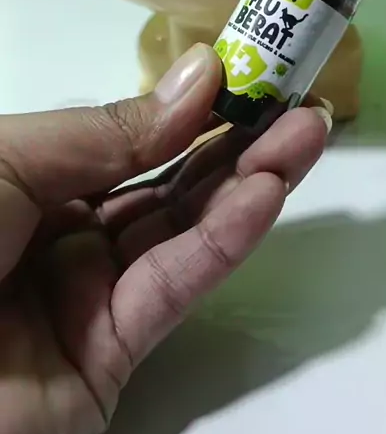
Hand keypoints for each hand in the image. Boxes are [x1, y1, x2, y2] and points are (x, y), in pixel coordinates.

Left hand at [0, 44, 329, 433]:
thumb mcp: (7, 159)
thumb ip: (108, 130)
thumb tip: (200, 74)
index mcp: (30, 183)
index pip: (127, 144)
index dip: (187, 111)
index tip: (245, 74)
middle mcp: (65, 236)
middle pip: (166, 186)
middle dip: (237, 144)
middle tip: (300, 104)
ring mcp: (91, 298)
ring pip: (181, 233)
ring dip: (247, 184)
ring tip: (307, 135)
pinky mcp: (114, 358)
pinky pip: (172, 287)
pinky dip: (223, 241)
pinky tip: (265, 195)